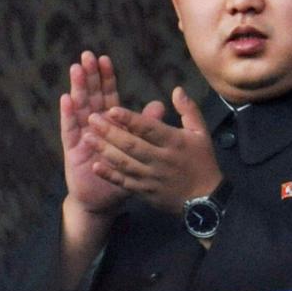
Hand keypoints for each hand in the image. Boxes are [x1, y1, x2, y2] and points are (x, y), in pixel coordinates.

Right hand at [60, 51, 130, 215]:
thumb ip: (146, 128)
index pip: (108, 96)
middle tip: (87, 55)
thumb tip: (160, 106)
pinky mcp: (72, 150)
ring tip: (76, 69)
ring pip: (80, 108)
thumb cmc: (121, 175)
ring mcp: (81, 136)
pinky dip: (68, 115)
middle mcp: (93, 126)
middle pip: (92, 97)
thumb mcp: (138, 151)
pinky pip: (69, 130)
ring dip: (78, 88)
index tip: (104, 59)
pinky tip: (67, 99)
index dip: (106, 78)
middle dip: (90, 76)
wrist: (102, 201)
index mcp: (110, 124)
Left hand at [86, 86, 222, 214]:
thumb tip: (177, 89)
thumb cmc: (202, 162)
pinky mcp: (144, 192)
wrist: (205, 201)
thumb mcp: (201, 133)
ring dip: (104, 150)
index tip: (112, 109)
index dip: (131, 119)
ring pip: (124, 163)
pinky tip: (95, 166)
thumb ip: (188, 110)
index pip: (150, 129)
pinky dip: (109, 175)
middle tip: (91, 119)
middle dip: (110, 132)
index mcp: (174, 142)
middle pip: (132, 145)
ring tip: (87, 138)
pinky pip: (124, 183)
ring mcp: (151, 178)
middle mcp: (160, 160)